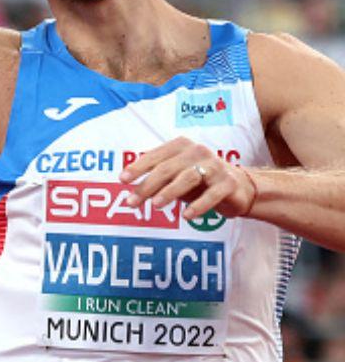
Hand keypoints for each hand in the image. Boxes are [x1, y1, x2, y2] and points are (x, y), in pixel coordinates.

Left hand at [119, 136, 257, 219]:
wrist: (239, 187)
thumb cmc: (200, 181)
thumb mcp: (176, 176)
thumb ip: (156, 178)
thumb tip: (128, 188)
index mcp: (181, 146)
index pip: (155, 156)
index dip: (138, 167)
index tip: (122, 180)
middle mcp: (198, 151)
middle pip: (167, 168)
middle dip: (147, 186)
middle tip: (132, 202)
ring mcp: (215, 166)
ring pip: (188, 178)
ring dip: (170, 192)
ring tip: (155, 205)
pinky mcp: (229, 183)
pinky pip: (212, 195)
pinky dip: (198, 205)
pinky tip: (187, 216)